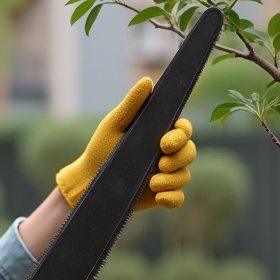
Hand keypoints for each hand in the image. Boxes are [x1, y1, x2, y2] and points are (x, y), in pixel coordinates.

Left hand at [55, 77, 195, 210]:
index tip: (165, 142)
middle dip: (180, 157)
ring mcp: (165, 175)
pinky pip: (178, 198)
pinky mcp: (161, 194)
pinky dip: (173, 198)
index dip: (182, 134)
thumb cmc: (102, 148)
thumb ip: (132, 104)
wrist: (88, 180)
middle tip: (161, 163)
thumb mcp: (114, 124)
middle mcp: (166, 154)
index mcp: (158, 133)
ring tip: (153, 182)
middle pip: (190, 152)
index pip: (183, 129)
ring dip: (173, 179)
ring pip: (185, 175)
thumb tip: (147, 81)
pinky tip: (159, 196)